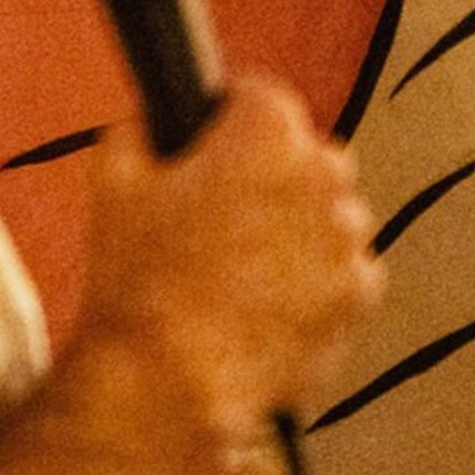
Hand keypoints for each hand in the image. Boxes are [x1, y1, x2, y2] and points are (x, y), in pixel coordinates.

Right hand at [75, 77, 381, 464]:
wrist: (170, 379)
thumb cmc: (139, 281)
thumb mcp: (114, 180)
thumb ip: (143, 127)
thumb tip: (158, 117)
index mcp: (264, 132)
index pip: (259, 95)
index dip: (227, 118)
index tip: (212, 142)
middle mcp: (321, 172)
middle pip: (305, 155)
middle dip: (272, 176)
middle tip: (222, 218)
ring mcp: (348, 235)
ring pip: (330, 215)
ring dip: (300, 230)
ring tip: (242, 272)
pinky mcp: (361, 291)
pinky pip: (345, 270)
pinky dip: (318, 283)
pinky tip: (267, 305)